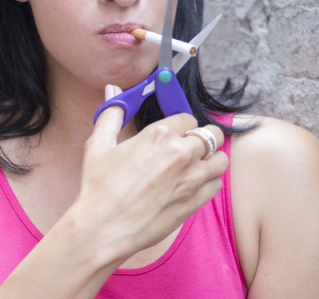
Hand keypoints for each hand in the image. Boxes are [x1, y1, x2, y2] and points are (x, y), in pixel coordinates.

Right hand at [71, 84, 227, 265]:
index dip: (181, 125)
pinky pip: (216, 184)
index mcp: (158, 134)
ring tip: (193, 166)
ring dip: (209, 159)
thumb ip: (111, 115)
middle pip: (211, 134)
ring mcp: (191, 179)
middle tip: (187, 148)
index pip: (188, 118)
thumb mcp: (98, 145)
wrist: (103, 227)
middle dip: (201, 138)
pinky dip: (208, 182)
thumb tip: (113, 91)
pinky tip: (191, 185)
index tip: (174, 133)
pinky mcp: (195, 202)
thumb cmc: (98, 187)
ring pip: (220, 159)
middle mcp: (180, 153)